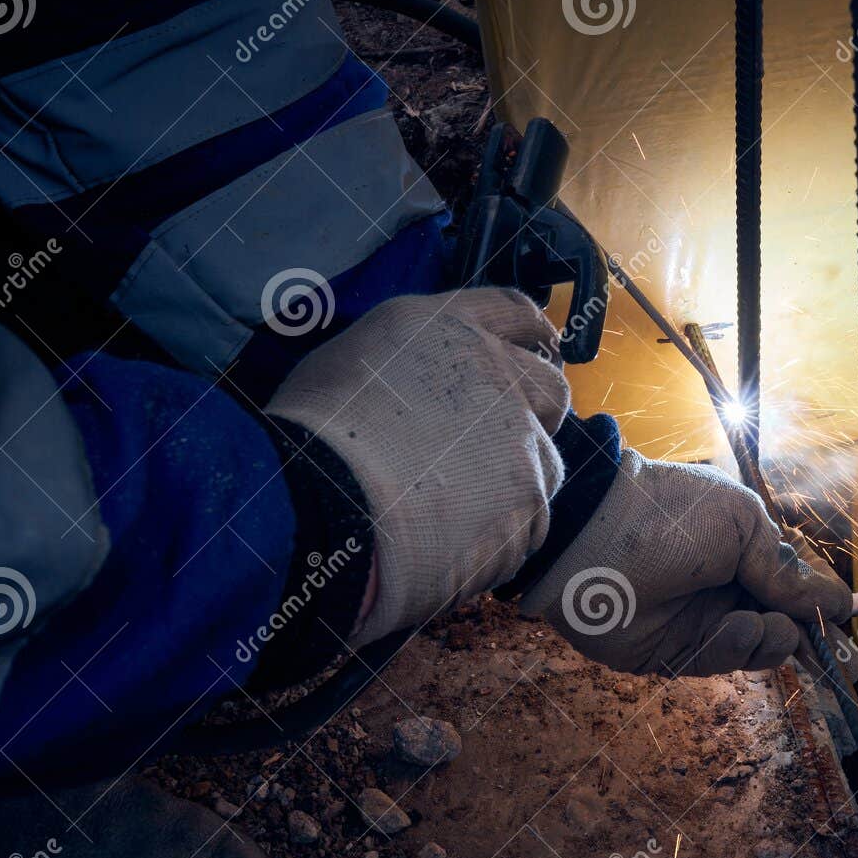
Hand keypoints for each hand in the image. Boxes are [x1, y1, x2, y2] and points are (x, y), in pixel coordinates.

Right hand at [266, 289, 569, 643]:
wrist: (319, 499)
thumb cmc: (309, 435)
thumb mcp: (348, 362)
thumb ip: (404, 364)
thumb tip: (416, 387)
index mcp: (447, 329)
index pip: (513, 311)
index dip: (531, 333)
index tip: (538, 347)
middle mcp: (496, 373)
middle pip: (548, 386)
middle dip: (536, 413)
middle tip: (499, 444)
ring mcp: (520, 436)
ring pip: (543, 462)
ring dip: (512, 483)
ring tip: (458, 513)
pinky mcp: (528, 497)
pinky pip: (527, 522)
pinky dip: (500, 536)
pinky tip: (456, 545)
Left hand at [518, 451, 852, 673]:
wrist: (594, 536)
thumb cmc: (672, 513)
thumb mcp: (742, 524)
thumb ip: (785, 568)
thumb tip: (835, 603)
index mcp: (747, 549)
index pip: (798, 586)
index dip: (825, 609)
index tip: (852, 631)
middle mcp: (729, 587)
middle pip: (786, 626)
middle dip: (815, 644)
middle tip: (844, 666)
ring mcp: (703, 623)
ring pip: (760, 649)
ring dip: (774, 641)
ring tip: (767, 625)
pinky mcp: (676, 655)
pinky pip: (722, 662)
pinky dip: (738, 648)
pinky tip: (738, 627)